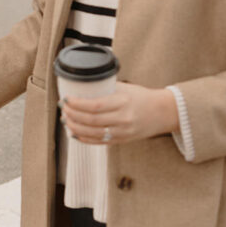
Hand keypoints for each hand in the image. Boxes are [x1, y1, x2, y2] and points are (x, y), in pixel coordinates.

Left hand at [61, 81, 178, 145]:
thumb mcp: (125, 88)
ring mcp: (122, 132)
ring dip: (75, 127)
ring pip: (92, 133)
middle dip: (72, 115)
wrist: (162, 113)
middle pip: (91, 120)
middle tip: (63, 108)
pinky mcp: (121, 141)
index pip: (95, 105)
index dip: (77, 104)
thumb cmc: (142, 97)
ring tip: (65, 119)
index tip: (66, 98)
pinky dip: (84, 138)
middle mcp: (122, 119)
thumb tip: (83, 85)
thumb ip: (106, 88)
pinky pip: (99, 142)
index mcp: (123, 102)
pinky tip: (74, 132)